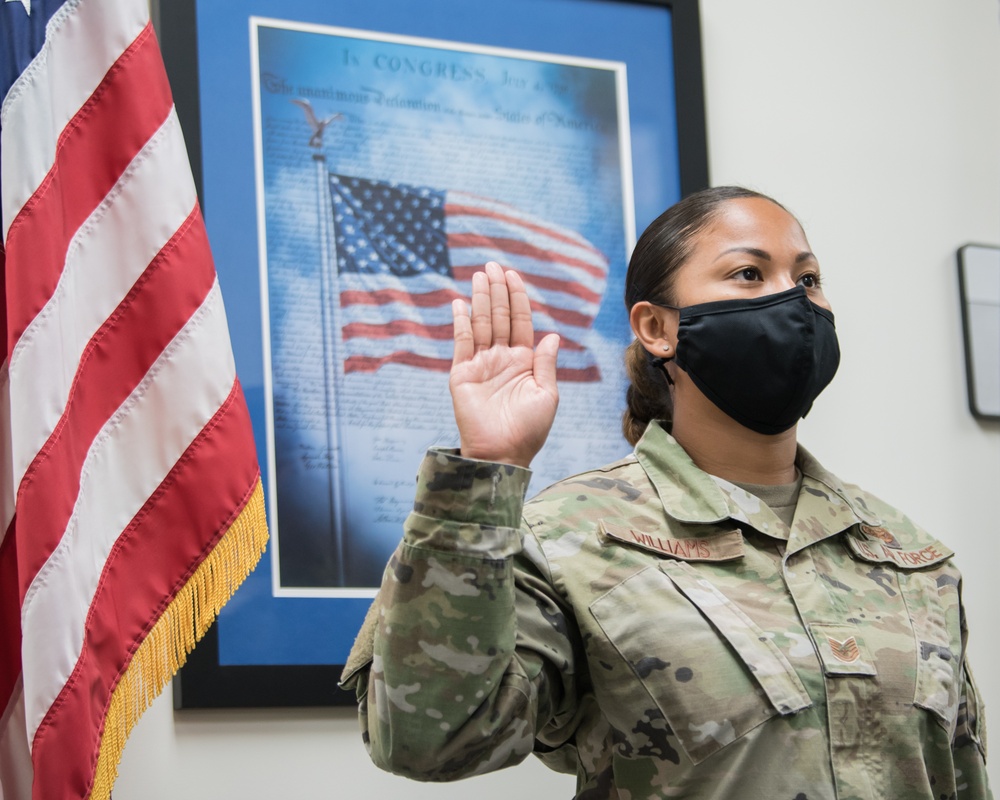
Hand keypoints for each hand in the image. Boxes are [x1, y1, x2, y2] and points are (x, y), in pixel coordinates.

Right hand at [450, 262, 559, 467]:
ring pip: (481, 324)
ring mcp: (480, 365)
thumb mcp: (547, 394)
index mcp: (523, 361)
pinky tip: (461, 303)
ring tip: (479, 275)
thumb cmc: (529, 429)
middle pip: (499, 316)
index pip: (519, 322)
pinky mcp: (462, 375)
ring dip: (480, 299)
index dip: (517, 298)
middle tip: (492, 265)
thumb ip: (546, 363)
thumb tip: (552, 334)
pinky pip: (462, 343)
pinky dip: (461, 322)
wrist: (503, 453)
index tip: (513, 275)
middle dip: (497, 290)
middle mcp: (501, 359)